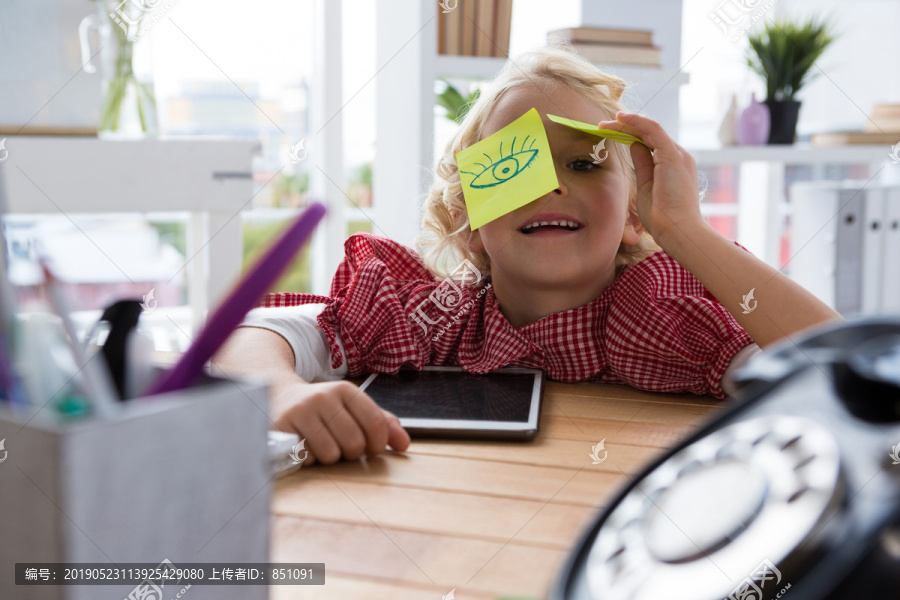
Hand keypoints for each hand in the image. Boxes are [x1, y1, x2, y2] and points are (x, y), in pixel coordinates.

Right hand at [270, 377, 409, 465]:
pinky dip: (309, 459)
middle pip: (354, 443)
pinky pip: (307, 458)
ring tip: (321, 444)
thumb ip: (382, 424)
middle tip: (340, 444)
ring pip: (331, 454)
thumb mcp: (352, 409)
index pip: (376, 423)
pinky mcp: (282, 427)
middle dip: (351, 452)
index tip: (371, 447)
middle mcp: (323, 396)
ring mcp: (301, 411)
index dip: (378, 444)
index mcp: (346, 390)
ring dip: (329, 457)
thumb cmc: (323, 409)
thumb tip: (405, 445)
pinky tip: (304, 445)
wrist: (278, 398)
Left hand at [598, 112, 705, 246]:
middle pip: (650, 134)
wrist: (678, 230)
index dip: (631, 135)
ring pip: (650, 129)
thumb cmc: (662, 217)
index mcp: (674, 165)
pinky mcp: (672, 155)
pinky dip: (637, 122)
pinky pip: (653, 130)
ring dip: (628, 122)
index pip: (651, 143)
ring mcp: (677, 155)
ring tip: (607, 121)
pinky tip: (621, 119)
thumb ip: (642, 165)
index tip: (611, 133)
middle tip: (603, 125)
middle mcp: (678, 156)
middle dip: (626, 127)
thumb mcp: (646, 186)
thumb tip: (634, 147)